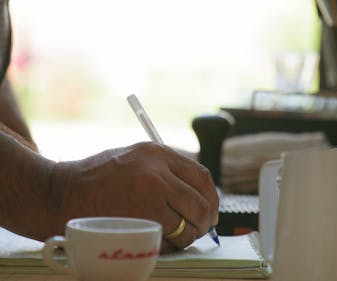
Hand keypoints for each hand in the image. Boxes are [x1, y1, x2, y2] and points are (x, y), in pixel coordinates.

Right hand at [48, 142, 218, 251]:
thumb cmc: (96, 179)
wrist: (59, 193)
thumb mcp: (134, 159)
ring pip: (188, 225)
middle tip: (197, 229)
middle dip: (204, 221)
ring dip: (186, 235)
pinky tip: (155, 239)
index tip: (211, 210)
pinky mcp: (140, 221)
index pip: (202, 176)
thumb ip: (166, 171)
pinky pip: (169, 240)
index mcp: (157, 153)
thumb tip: (198, 195)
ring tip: (173, 235)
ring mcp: (149, 197)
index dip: (211, 197)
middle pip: (201, 203)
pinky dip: (169, 245)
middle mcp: (157, 172)